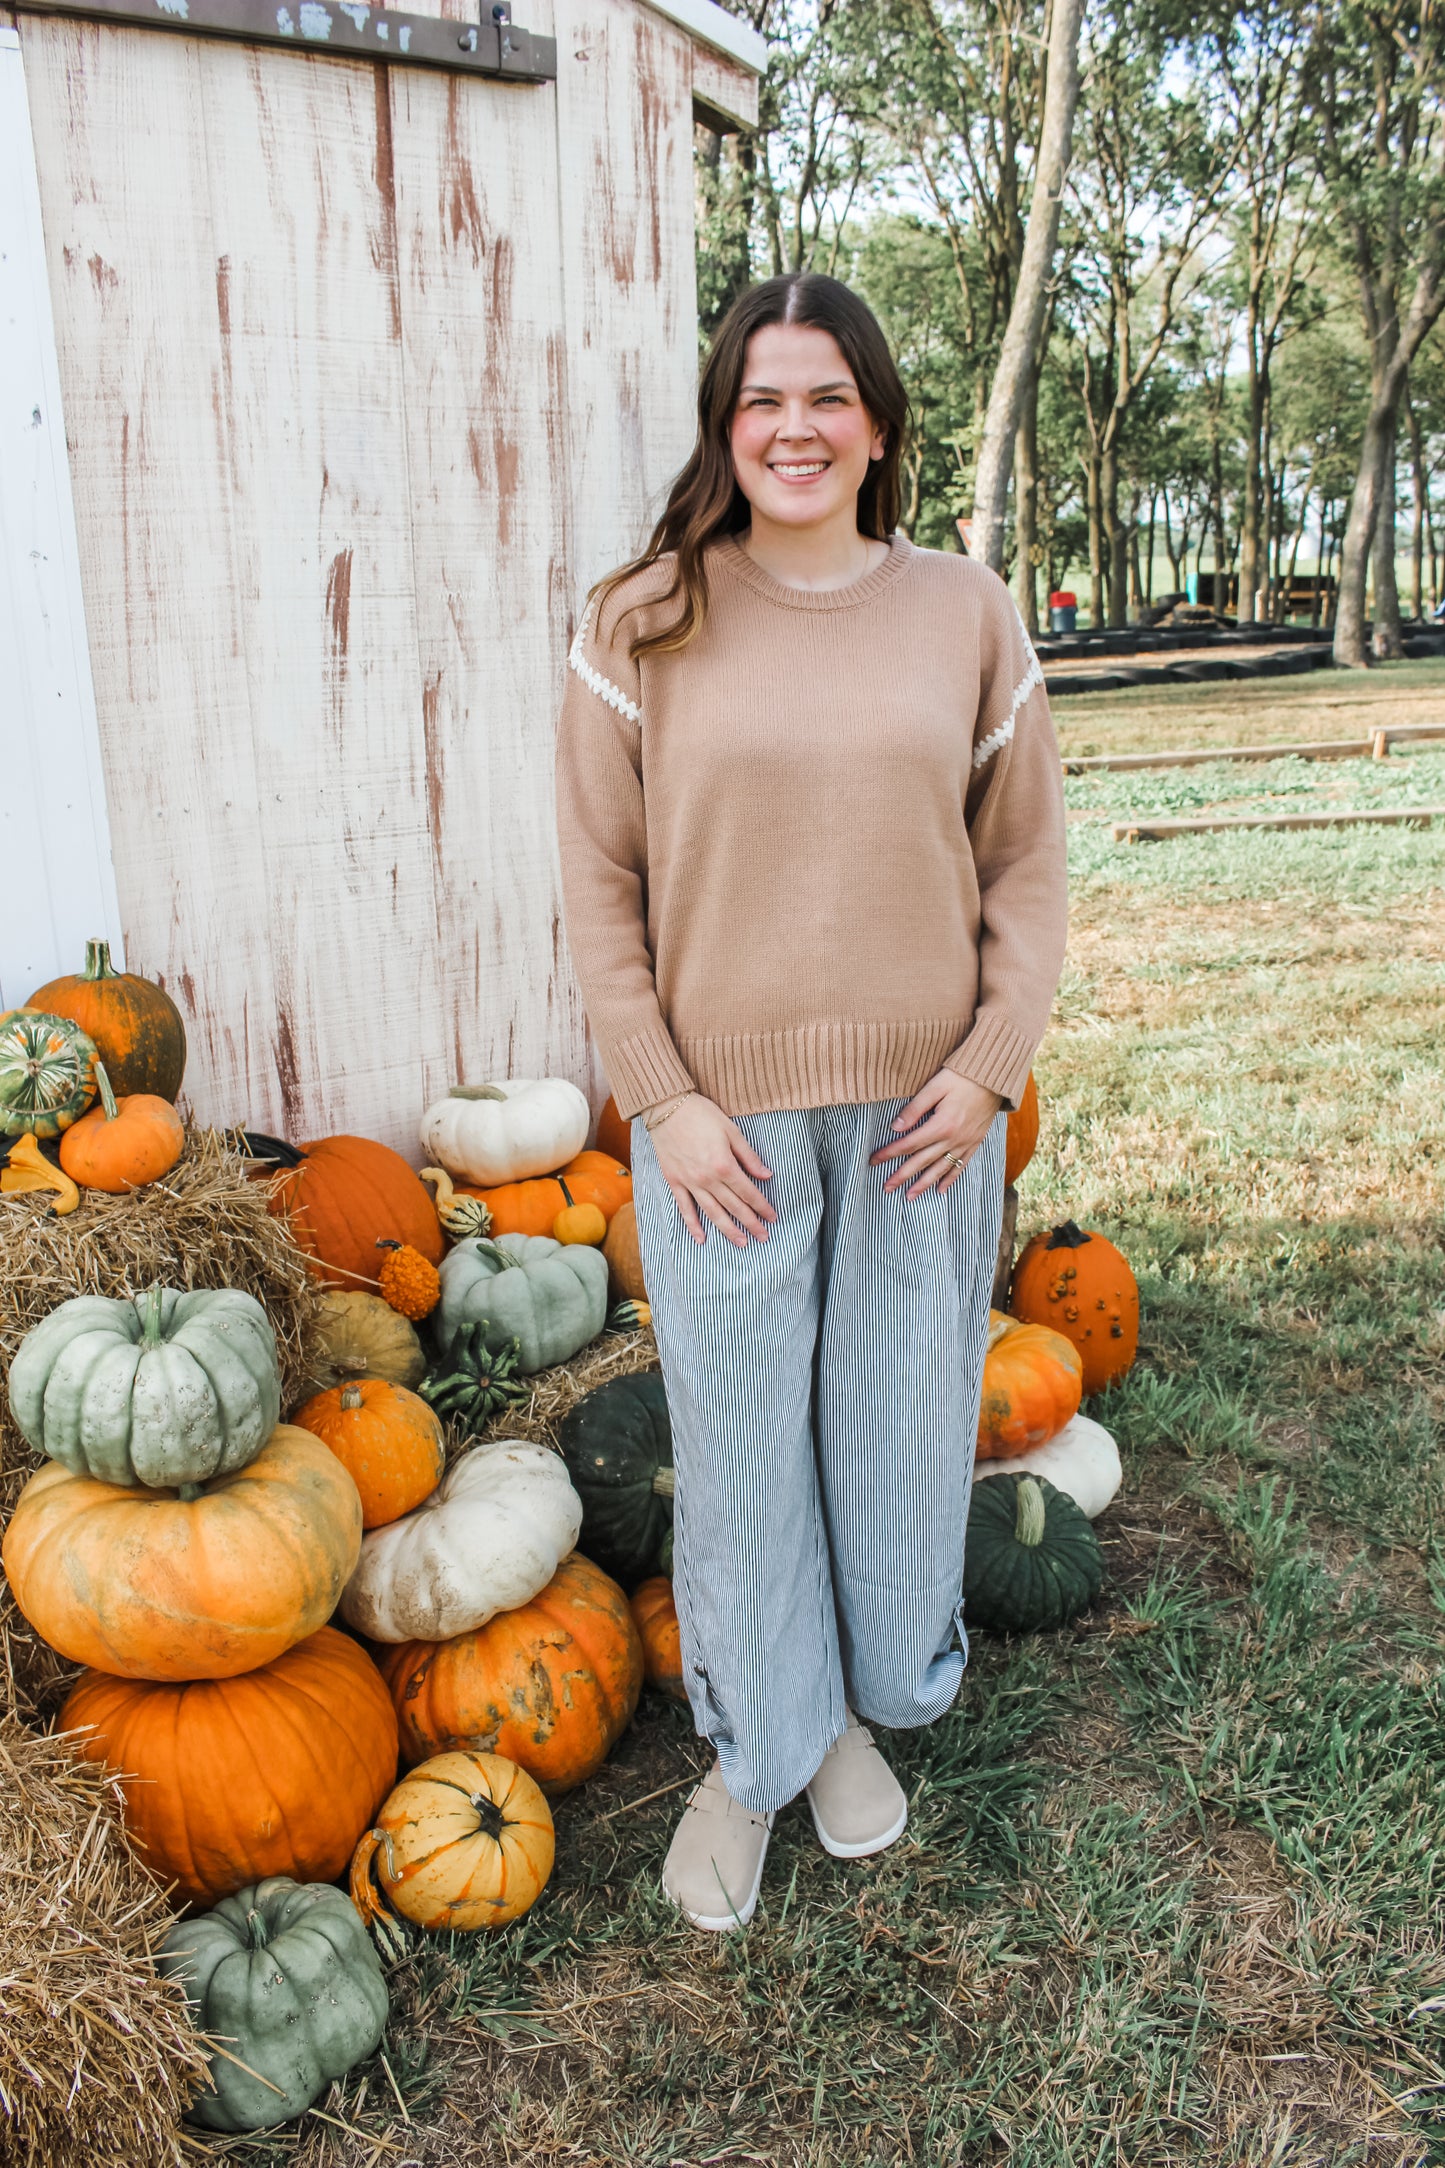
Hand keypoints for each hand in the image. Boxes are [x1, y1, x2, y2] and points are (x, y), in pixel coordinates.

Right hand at [647, 1095, 777, 1246]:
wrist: (666, 1107)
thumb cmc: (701, 1114)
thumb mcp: (731, 1131)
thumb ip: (749, 1156)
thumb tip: (767, 1175)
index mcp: (725, 1165)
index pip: (749, 1192)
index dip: (762, 1206)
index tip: (772, 1218)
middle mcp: (708, 1179)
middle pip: (734, 1207)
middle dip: (751, 1223)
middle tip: (764, 1237)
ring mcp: (689, 1182)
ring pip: (712, 1213)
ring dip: (728, 1230)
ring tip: (741, 1243)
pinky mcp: (674, 1181)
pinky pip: (685, 1208)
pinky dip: (693, 1225)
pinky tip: (702, 1239)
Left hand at [869, 1071, 1003, 1197]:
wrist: (995, 1077)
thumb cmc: (962, 1076)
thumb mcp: (936, 1086)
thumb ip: (915, 1108)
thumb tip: (895, 1128)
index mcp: (941, 1125)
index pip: (909, 1144)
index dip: (889, 1153)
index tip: (873, 1160)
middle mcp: (953, 1139)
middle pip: (922, 1161)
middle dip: (902, 1176)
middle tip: (886, 1188)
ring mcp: (966, 1143)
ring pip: (940, 1169)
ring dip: (924, 1184)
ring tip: (909, 1196)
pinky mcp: (975, 1142)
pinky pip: (961, 1166)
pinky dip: (950, 1179)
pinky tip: (940, 1190)